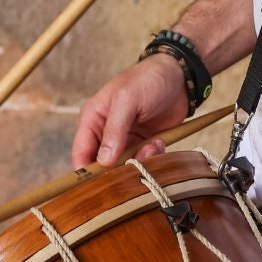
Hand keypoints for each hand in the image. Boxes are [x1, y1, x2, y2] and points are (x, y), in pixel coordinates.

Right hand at [70, 55, 189, 168]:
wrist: (180, 76)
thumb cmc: (147, 79)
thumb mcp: (127, 100)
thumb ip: (114, 130)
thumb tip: (103, 161)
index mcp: (94, 118)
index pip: (81, 151)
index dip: (85, 171)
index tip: (97, 186)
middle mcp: (107, 132)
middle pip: (103, 164)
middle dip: (118, 168)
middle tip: (134, 164)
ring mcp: (126, 139)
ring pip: (125, 166)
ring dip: (139, 161)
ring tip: (152, 146)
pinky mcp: (145, 143)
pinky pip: (144, 161)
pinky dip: (152, 157)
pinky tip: (159, 142)